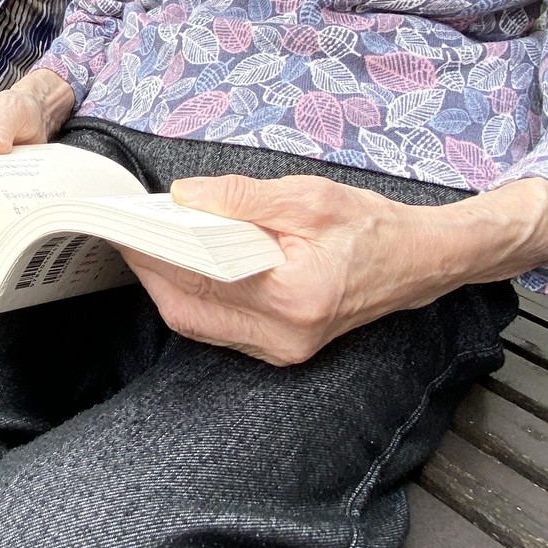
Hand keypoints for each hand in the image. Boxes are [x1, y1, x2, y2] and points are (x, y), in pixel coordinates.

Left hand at [122, 173, 547, 366]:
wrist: (421, 262)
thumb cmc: (371, 226)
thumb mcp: (309, 197)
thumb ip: (242, 198)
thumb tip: (185, 196)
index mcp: (292, 297)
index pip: (200, 277)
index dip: (155, 252)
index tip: (126, 225)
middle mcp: (284, 336)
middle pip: (188, 309)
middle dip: (151, 271)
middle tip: (127, 233)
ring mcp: (282, 350)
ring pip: (198, 323)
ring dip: (168, 285)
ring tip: (149, 244)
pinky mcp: (282, 349)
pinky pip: (219, 327)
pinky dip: (194, 296)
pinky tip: (183, 266)